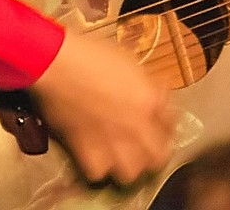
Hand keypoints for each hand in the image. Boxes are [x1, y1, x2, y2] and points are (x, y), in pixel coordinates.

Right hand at [29, 32, 176, 184]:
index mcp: (150, 101)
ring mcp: (114, 144)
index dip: (164, 124)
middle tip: (142, 144)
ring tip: (120, 155)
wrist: (57, 65)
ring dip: (128, 165)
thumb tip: (157, 99)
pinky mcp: (88, 154)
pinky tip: (95, 156)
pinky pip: (99, 174)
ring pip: (131, 173)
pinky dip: (97, 167)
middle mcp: (138, 128)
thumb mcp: (130, 63)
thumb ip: (147, 86)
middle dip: (153, 151)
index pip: (171, 124)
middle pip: (158, 157)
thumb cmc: (92, 54)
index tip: (157, 124)